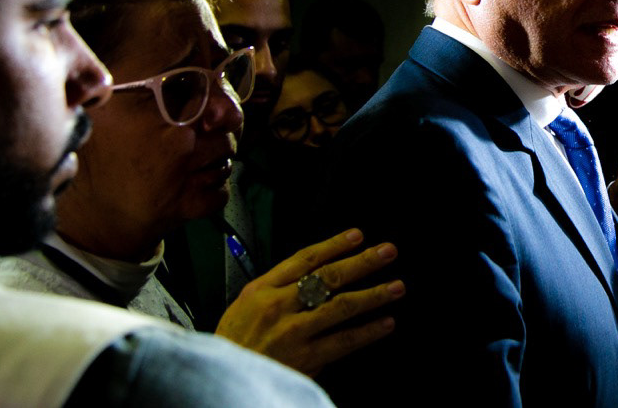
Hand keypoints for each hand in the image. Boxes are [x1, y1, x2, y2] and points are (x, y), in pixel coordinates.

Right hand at [215, 228, 402, 376]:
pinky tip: (386, 323)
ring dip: (374, 295)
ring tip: (397, 287)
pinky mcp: (304, 358)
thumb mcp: (243, 306)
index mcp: (261, 289)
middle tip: (388, 251)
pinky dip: (367, 332)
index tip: (358, 235)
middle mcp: (278, 306)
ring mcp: (292, 332)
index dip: (335, 245)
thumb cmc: (233, 344)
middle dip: (362, 262)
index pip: (305, 259)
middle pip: (328, 277)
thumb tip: (314, 272)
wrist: (220, 381)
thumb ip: (276, 288)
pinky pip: (343, 341)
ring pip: (341, 306)